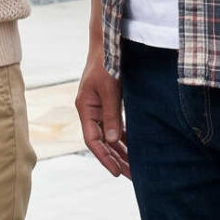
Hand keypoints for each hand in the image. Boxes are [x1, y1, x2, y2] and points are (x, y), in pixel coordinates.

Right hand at [75, 42, 128, 177]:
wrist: (108, 43)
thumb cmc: (106, 63)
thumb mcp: (110, 89)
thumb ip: (111, 114)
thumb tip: (113, 140)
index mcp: (85, 108)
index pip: (93, 140)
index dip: (104, 157)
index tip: (117, 172)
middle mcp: (89, 110)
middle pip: (101, 142)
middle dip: (115, 159)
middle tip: (132, 176)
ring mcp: (98, 107)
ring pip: (109, 136)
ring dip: (121, 151)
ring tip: (135, 167)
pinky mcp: (108, 103)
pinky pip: (115, 126)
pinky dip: (124, 137)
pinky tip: (134, 147)